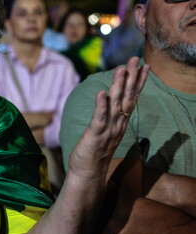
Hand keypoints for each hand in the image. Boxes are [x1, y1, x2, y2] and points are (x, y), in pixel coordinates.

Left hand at [68, 57, 148, 181]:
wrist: (88, 173)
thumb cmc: (95, 151)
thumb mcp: (105, 130)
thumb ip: (110, 116)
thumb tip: (111, 101)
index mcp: (120, 121)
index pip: (131, 98)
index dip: (138, 82)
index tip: (144, 66)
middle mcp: (117, 123)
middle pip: (127, 97)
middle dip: (131, 78)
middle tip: (136, 59)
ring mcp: (108, 129)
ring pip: (115, 104)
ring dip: (118, 86)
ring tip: (121, 69)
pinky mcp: (96, 134)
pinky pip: (99, 118)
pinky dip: (100, 105)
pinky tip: (101, 93)